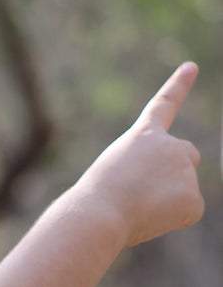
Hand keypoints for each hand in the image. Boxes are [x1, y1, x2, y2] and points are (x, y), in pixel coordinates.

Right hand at [80, 62, 203, 249]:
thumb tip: (162, 198)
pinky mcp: (193, 199)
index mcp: (144, 136)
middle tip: (144, 191)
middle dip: (174, 172)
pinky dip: (172, 219)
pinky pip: (189, 212)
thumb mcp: (112, 178)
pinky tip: (151, 219)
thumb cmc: (94, 202)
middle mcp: (171, 146)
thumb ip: (142, 176)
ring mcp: (185, 170)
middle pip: (187, 156)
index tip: (191, 67)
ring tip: (136, 209)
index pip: (165, 105)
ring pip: (184, 189)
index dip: (179, 85)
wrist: (99, 215)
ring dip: (165, 202)